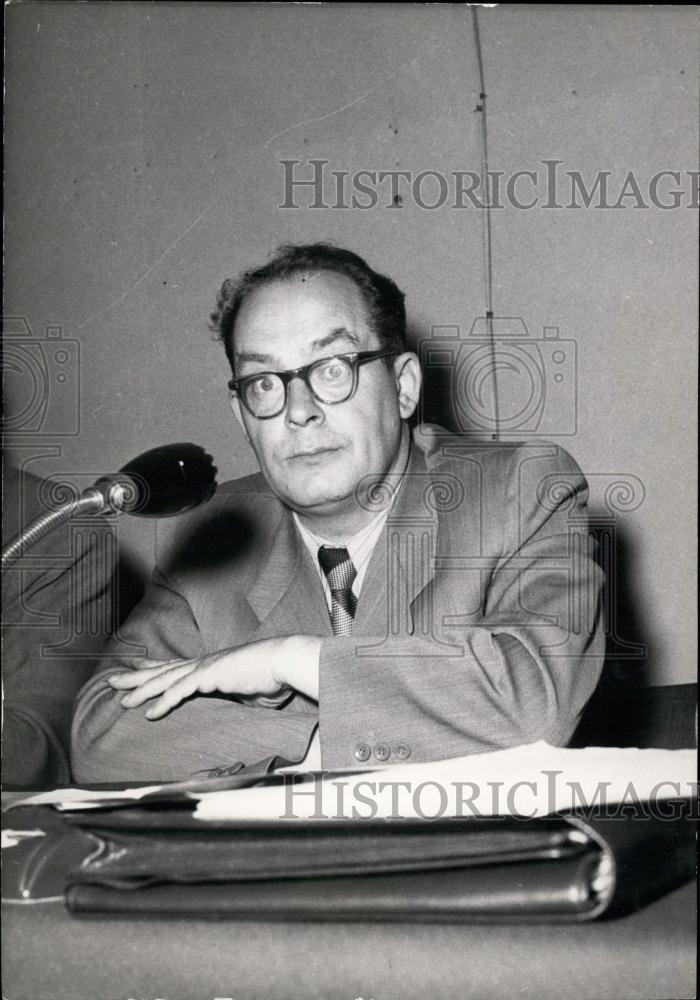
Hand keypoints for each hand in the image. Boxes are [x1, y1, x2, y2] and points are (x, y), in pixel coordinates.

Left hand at [107, 635, 321, 718]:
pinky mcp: (209, 676)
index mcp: (210, 665)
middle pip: (162, 670)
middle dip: (136, 676)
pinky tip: (149, 712)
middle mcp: (203, 663)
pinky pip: (180, 691)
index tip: (137, 666)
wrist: (284, 661)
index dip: (154, 667)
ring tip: (121, 700)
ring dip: (142, 690)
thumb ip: (240, 695)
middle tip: (112, 680)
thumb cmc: (272, 675)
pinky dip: (163, 701)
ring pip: (165, 680)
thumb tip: (245, 701)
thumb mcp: (250, 689)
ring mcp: (204, 668)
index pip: (175, 665)